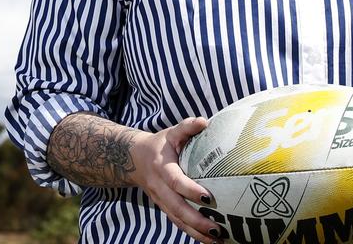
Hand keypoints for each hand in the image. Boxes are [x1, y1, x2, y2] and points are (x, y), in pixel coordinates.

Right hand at [127, 117, 220, 242]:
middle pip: (176, 208)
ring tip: (218, 239)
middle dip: (196, 220)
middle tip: (217, 228)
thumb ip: (186, 127)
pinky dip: (193, 234)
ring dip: (196, 232)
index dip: (190, 190)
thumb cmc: (161, 144)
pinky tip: (210, 240)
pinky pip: (178, 223)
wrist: (134, 159)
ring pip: (177, 220)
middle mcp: (159, 187)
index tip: (208, 197)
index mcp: (162, 168)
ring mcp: (160, 200)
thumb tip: (204, 121)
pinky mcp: (164, 208)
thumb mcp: (171, 132)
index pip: (176, 182)